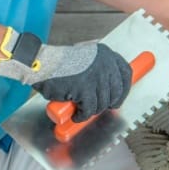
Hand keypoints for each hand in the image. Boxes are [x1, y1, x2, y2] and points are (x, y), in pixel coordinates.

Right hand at [0, 29, 132, 120]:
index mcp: (106, 54)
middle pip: (117, 91)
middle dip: (108, 103)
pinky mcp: (85, 88)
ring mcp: (96, 76)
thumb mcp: (85, 57)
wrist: (42, 64)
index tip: (118, 98)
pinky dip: (82, 115)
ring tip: (81, 109)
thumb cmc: (59, 63)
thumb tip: (111, 85)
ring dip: (92, 110)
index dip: (124, 89)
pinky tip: (75, 115)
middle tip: (99, 108)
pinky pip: (89, 109)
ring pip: (103, 102)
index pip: (126, 73)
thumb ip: (99, 65)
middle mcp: (105, 63)